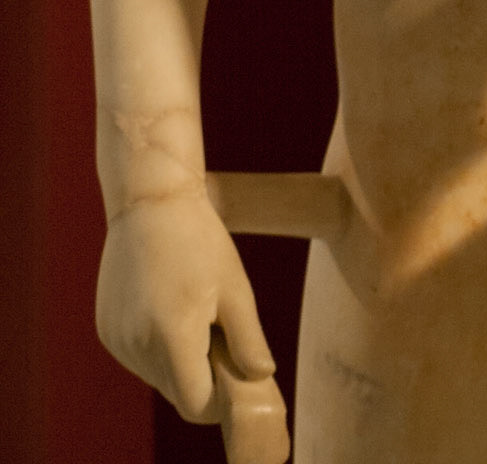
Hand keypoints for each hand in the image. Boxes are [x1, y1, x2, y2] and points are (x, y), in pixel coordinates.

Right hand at [96, 191, 275, 423]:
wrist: (150, 201)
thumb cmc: (200, 240)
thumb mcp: (236, 289)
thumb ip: (248, 341)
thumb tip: (261, 377)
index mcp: (172, 336)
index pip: (196, 405)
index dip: (221, 398)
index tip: (237, 371)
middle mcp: (137, 346)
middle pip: (178, 392)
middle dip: (203, 375)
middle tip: (219, 330)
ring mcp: (117, 341)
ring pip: (158, 377)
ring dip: (180, 360)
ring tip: (194, 310)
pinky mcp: (106, 331)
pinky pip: (139, 357)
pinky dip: (157, 346)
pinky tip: (168, 305)